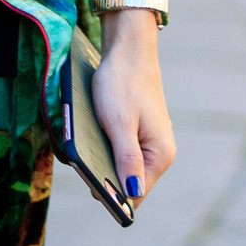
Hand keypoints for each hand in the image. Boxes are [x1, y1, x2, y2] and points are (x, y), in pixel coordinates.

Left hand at [91, 9, 176, 204]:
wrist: (128, 50)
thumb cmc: (122, 84)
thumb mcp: (119, 123)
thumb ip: (127, 160)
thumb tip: (130, 194)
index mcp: (160, 155)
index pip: (135, 194)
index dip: (112, 195)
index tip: (89, 183)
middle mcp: (161, 153)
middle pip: (129, 183)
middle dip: (106, 178)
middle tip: (84, 162)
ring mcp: (152, 143)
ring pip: (124, 167)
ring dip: (105, 163)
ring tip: (88, 147)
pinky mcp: (142, 133)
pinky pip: (123, 152)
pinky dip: (108, 150)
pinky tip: (94, 137)